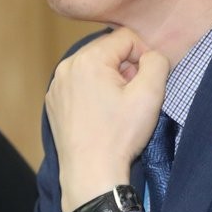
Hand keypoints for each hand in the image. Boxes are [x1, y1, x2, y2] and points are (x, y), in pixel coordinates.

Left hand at [47, 28, 169, 211]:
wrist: (91, 174)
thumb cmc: (120, 136)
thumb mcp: (150, 94)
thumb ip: (157, 61)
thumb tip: (150, 55)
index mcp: (88, 59)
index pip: (126, 37)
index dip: (144, 56)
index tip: (147, 82)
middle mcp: (67, 67)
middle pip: (107, 50)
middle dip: (125, 67)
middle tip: (133, 96)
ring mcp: (57, 86)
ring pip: (93, 67)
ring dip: (110, 80)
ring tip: (118, 107)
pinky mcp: (54, 103)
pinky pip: (79, 84)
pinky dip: (94, 92)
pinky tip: (102, 116)